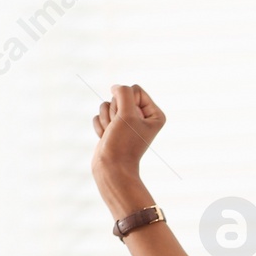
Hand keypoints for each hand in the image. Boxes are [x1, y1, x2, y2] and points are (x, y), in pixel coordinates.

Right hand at [91, 83, 164, 207]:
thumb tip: (115, 87)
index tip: (127, 120)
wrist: (111, 168)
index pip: (135, 89)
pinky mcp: (112, 127)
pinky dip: (100, 126)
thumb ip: (123, 93)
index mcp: (155, 114)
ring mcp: (126, 122)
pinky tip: (106, 137)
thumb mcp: (127, 114)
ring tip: (112, 134)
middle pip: (120, 96)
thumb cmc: (123, 143)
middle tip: (119, 129)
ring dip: (106, 119)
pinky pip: (99, 114)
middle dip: (115, 111)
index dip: (125, 102)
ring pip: (107, 104)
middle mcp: (142, 117)